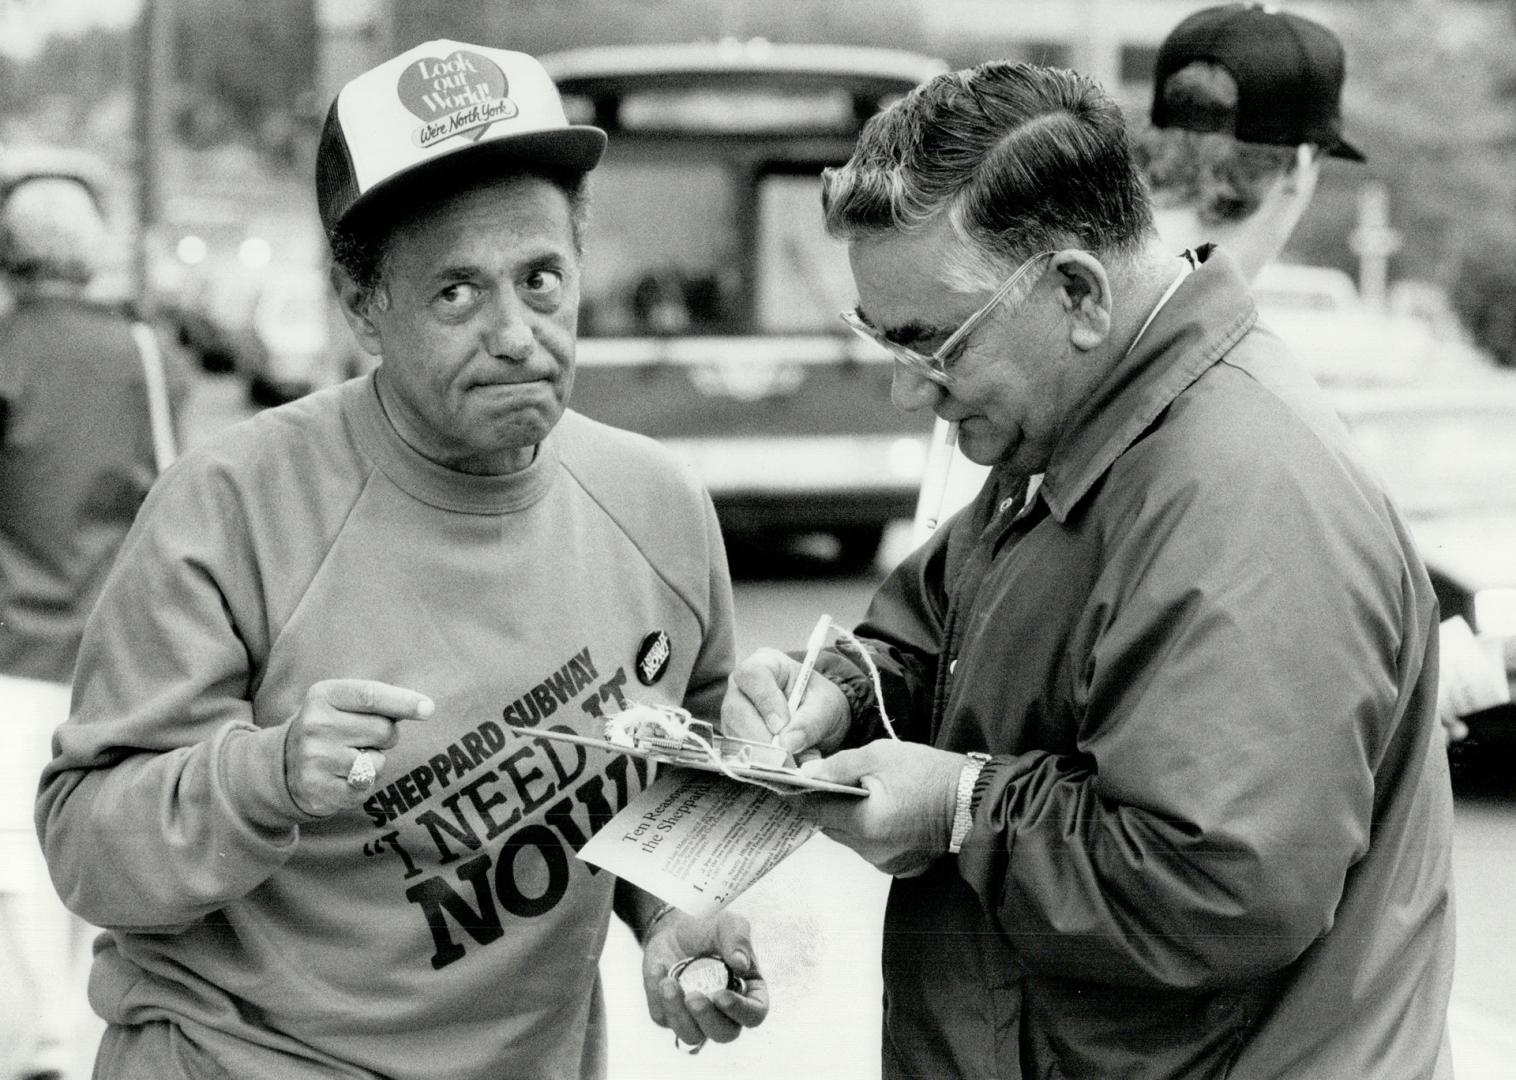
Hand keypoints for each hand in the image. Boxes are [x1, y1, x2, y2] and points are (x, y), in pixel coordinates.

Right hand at [283, 679, 433, 815]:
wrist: (286, 764)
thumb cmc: (334, 726)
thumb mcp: (346, 703)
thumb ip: (382, 701)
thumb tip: (425, 708)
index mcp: (323, 696)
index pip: (370, 695)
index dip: (403, 702)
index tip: (428, 708)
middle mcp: (314, 725)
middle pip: (383, 730)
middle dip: (386, 736)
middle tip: (364, 738)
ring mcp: (314, 759)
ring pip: (377, 762)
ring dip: (374, 762)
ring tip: (350, 757)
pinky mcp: (317, 789)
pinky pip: (365, 788)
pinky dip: (364, 785)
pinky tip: (343, 777)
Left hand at [641, 908, 767, 1051]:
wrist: (675, 930)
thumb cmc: (709, 929)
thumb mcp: (727, 924)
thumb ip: (738, 939)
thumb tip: (741, 964)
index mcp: (748, 992)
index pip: (754, 1014)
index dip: (740, 1011)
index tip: (721, 996)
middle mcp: (725, 1012)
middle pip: (724, 1034)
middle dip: (707, 1019)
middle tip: (693, 997)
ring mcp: (696, 1018)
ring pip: (691, 1036)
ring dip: (678, 1014)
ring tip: (668, 983)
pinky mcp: (670, 1015)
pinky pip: (663, 1018)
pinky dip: (657, 996)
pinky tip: (659, 970)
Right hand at [722, 647, 849, 760]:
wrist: (819, 721)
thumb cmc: (820, 703)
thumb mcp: (825, 707)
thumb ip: (809, 722)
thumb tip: (787, 742)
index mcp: (765, 663)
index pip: (753, 675)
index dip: (765, 701)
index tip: (781, 725)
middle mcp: (742, 685)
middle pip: (737, 709)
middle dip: (761, 736)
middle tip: (785, 755)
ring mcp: (734, 711)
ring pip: (735, 734)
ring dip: (765, 754)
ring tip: (796, 759)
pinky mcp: (735, 735)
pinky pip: (740, 752)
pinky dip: (764, 762)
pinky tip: (787, 764)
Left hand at [796, 740, 964, 877]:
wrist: (973, 799)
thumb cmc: (931, 774)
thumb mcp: (880, 756)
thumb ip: (838, 766)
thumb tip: (806, 774)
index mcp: (866, 824)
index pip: (815, 813)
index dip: (799, 796)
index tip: (787, 784)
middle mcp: (873, 851)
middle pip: (830, 828)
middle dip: (826, 805)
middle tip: (829, 780)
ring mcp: (887, 863)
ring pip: (850, 838)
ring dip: (848, 818)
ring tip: (863, 793)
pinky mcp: (900, 866)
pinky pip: (870, 847)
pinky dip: (869, 830)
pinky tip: (883, 810)